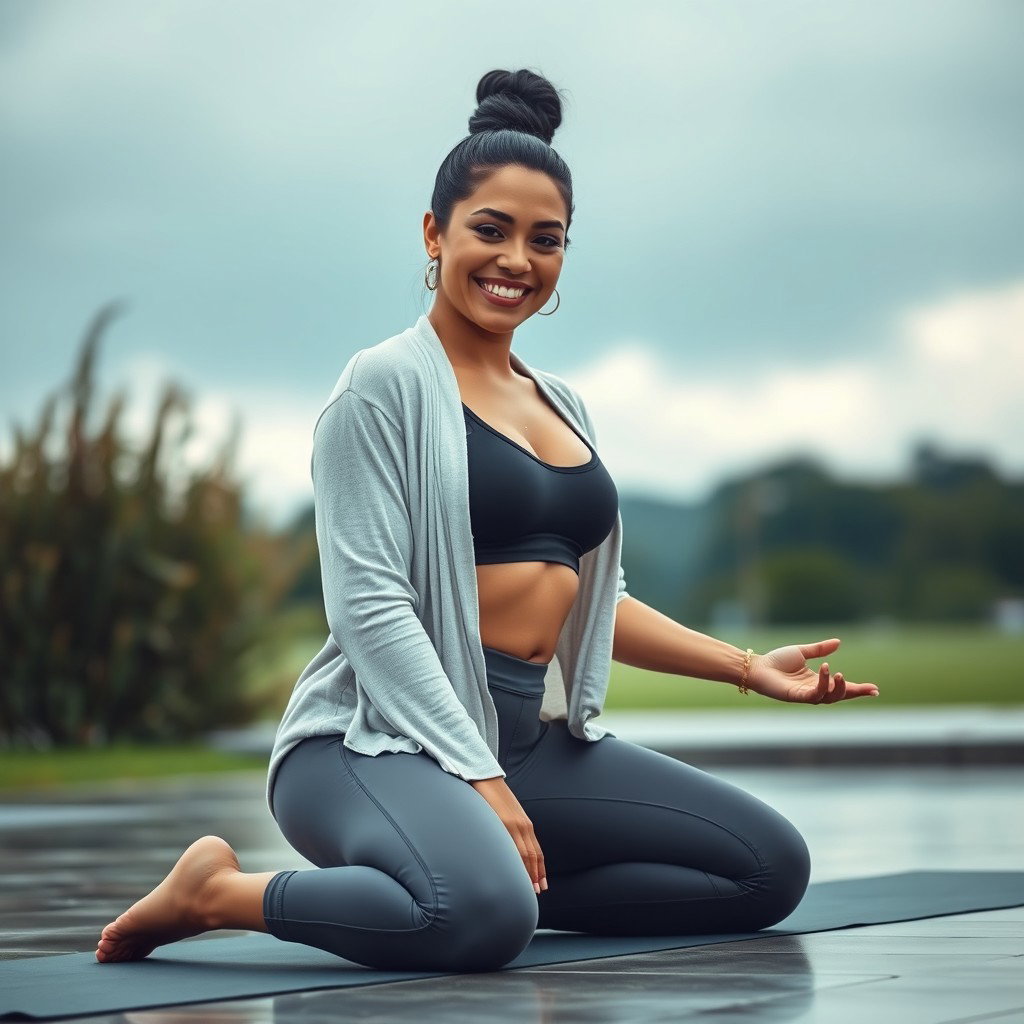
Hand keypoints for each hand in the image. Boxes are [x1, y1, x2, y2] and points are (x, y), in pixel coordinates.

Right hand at [470, 777, 547, 893]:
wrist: (484, 776)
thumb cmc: (493, 795)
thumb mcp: (508, 813)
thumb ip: (512, 827)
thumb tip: (510, 844)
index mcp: (524, 823)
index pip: (536, 851)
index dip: (539, 868)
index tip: (541, 883)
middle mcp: (523, 825)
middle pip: (532, 855)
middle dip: (535, 875)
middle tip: (537, 892)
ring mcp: (513, 824)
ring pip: (524, 854)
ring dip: (527, 872)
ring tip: (529, 888)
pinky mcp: (502, 822)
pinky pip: (510, 846)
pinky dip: (515, 861)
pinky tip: (514, 872)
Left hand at [744, 637, 879, 703]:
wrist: (757, 667)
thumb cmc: (776, 661)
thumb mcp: (802, 652)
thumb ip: (820, 649)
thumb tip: (838, 642)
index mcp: (816, 681)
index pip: (840, 687)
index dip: (857, 689)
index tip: (875, 689)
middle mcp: (813, 690)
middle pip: (839, 696)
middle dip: (855, 693)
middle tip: (870, 689)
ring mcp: (805, 695)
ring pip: (829, 697)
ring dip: (838, 687)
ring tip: (840, 673)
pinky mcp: (796, 696)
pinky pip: (815, 694)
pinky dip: (823, 683)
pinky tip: (826, 669)